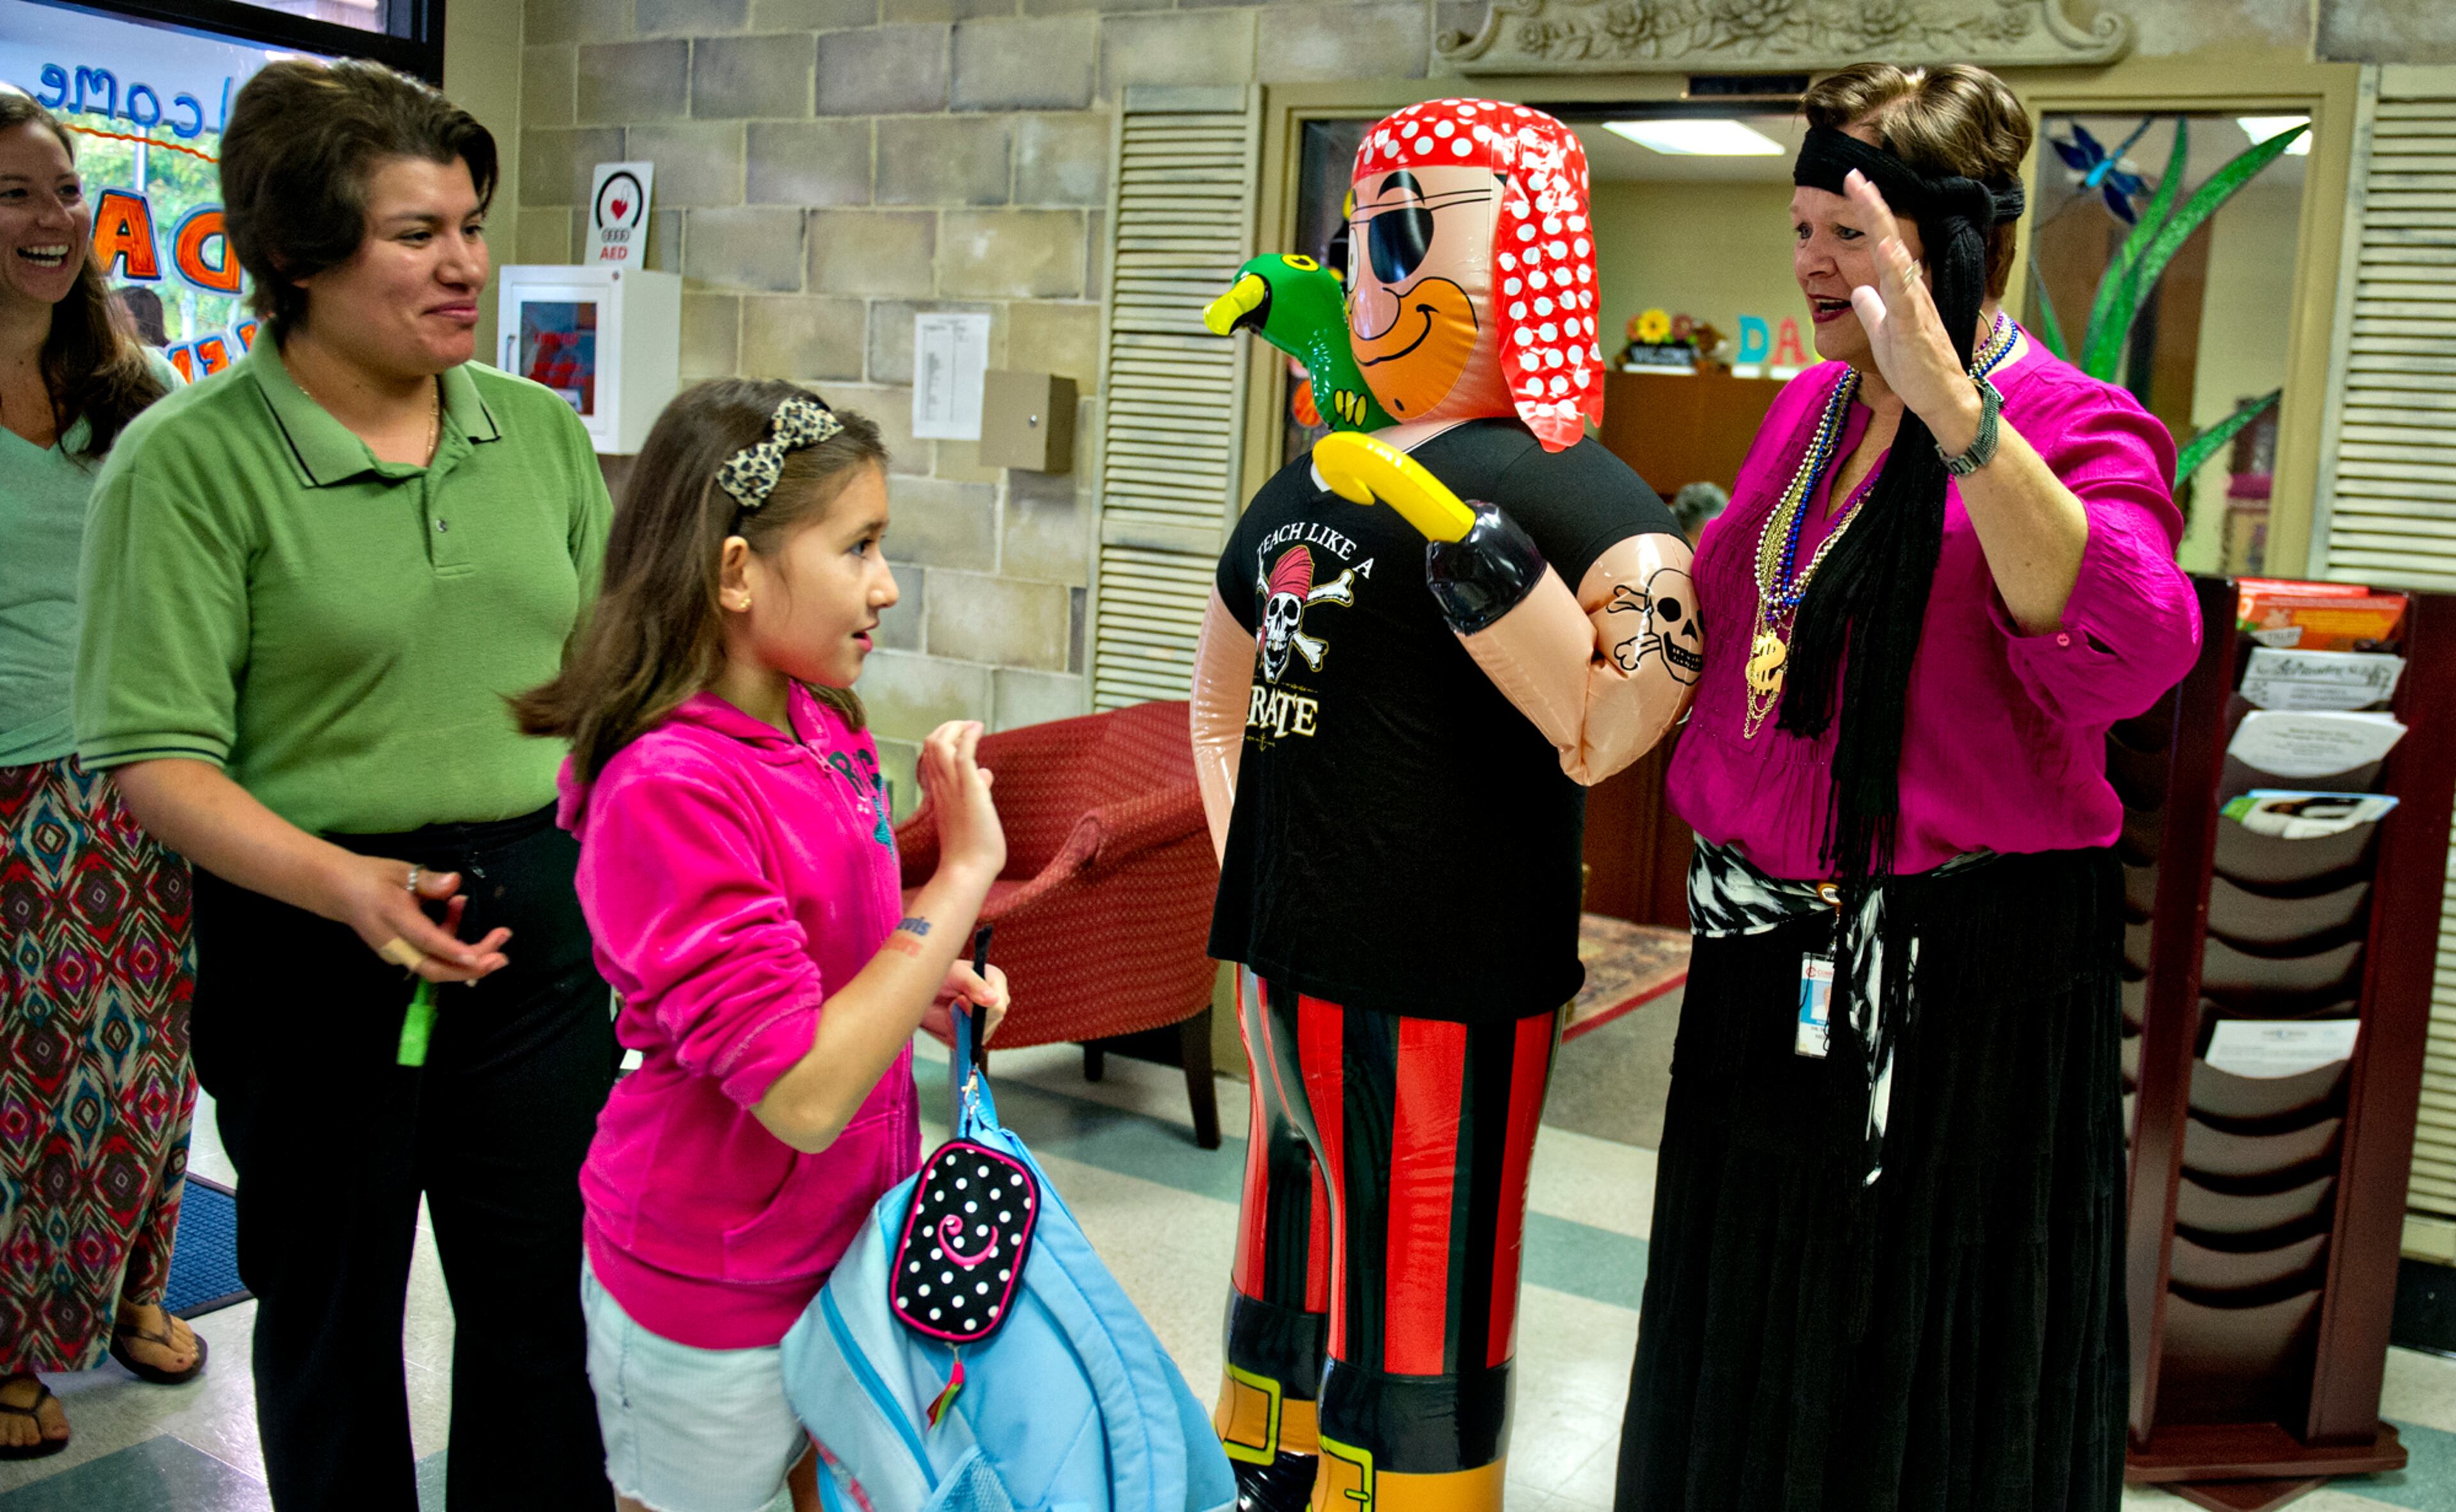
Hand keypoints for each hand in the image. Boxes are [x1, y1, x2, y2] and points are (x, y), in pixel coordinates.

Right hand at [328, 853, 510, 983]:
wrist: (339, 892)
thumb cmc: (372, 878)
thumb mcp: (401, 872)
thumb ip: (429, 881)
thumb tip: (454, 882)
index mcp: (393, 919)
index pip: (427, 941)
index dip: (454, 951)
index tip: (481, 958)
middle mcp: (395, 944)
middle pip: (434, 968)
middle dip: (471, 968)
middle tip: (502, 956)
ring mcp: (397, 953)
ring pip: (436, 965)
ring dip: (468, 953)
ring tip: (496, 933)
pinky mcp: (402, 954)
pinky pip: (432, 955)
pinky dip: (452, 941)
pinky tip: (457, 909)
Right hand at [919, 721, 1003, 883]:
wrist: (967, 871)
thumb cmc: (971, 851)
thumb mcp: (973, 814)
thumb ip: (977, 791)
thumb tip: (986, 772)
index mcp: (940, 795)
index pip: (931, 759)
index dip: (943, 742)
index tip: (960, 736)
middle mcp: (941, 787)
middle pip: (931, 745)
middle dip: (947, 728)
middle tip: (966, 725)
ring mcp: (952, 787)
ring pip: (940, 744)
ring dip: (956, 728)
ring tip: (973, 725)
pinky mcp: (968, 788)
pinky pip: (963, 753)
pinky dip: (969, 736)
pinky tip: (978, 728)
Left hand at [923, 961, 1009, 1043]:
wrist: (923, 988)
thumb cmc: (940, 974)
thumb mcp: (956, 973)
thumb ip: (974, 984)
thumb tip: (993, 1000)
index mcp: (996, 984)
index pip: (998, 1008)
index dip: (977, 1010)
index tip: (959, 1000)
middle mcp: (994, 1004)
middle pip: (989, 1025)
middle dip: (966, 1018)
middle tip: (951, 1004)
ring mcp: (985, 1021)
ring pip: (977, 1037)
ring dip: (958, 1027)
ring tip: (949, 1010)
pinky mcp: (971, 1034)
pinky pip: (965, 1044)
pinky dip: (952, 1035)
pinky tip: (947, 1021)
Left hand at [1840, 169, 1986, 451]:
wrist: (1941, 399)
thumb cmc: (1916, 369)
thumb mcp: (1883, 335)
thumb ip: (1873, 310)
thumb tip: (1859, 290)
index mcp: (1899, 292)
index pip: (1881, 245)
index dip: (1868, 216)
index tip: (1854, 183)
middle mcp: (1909, 291)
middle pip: (1889, 240)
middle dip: (1872, 206)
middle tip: (1855, 173)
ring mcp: (1915, 307)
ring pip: (1897, 260)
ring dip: (1883, 227)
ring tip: (1869, 195)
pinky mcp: (1916, 327)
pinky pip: (1905, 295)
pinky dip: (1895, 271)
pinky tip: (1887, 250)